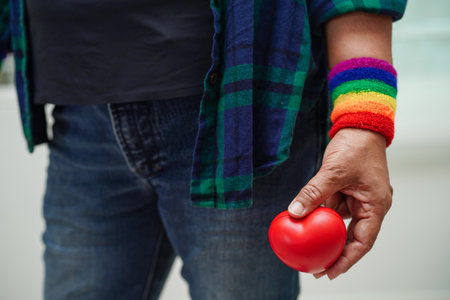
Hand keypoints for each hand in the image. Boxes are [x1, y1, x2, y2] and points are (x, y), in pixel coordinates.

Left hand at [287, 128, 391, 278]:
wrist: (359, 125)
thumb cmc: (356, 146)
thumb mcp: (333, 171)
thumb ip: (314, 193)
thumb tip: (295, 213)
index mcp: (375, 204)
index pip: (363, 241)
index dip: (347, 260)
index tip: (330, 271)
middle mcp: (369, 205)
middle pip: (352, 236)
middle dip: (334, 252)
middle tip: (316, 265)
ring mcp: (358, 198)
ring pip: (339, 222)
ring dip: (324, 231)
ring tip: (307, 245)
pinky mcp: (346, 191)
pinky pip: (332, 207)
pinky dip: (320, 214)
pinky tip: (306, 220)